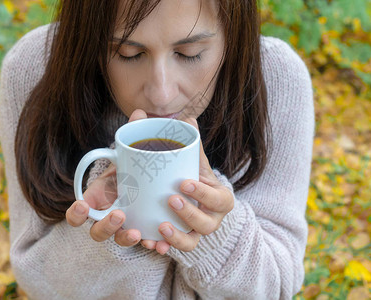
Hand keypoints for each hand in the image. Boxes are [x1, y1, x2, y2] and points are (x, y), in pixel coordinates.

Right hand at [65, 109, 147, 246]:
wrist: (157, 183)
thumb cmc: (136, 168)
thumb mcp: (134, 153)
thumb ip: (134, 135)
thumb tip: (138, 112)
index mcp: (99, 199)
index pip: (77, 214)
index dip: (76, 214)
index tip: (83, 206)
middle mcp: (108, 217)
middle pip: (96, 232)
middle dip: (104, 227)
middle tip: (119, 214)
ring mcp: (125, 228)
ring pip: (118, 240)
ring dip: (124, 238)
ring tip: (138, 232)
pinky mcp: (144, 234)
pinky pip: (143, 245)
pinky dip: (150, 246)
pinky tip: (159, 245)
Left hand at [141, 118, 234, 254]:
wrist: (190, 197)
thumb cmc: (192, 176)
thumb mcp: (193, 161)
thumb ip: (190, 142)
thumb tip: (188, 117)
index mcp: (219, 198)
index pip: (219, 199)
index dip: (204, 193)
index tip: (184, 182)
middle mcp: (211, 218)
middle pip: (207, 224)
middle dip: (190, 213)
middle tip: (171, 199)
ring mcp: (196, 233)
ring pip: (192, 242)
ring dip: (178, 236)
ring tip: (161, 225)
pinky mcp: (181, 241)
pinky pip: (175, 250)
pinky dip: (164, 248)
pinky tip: (152, 244)